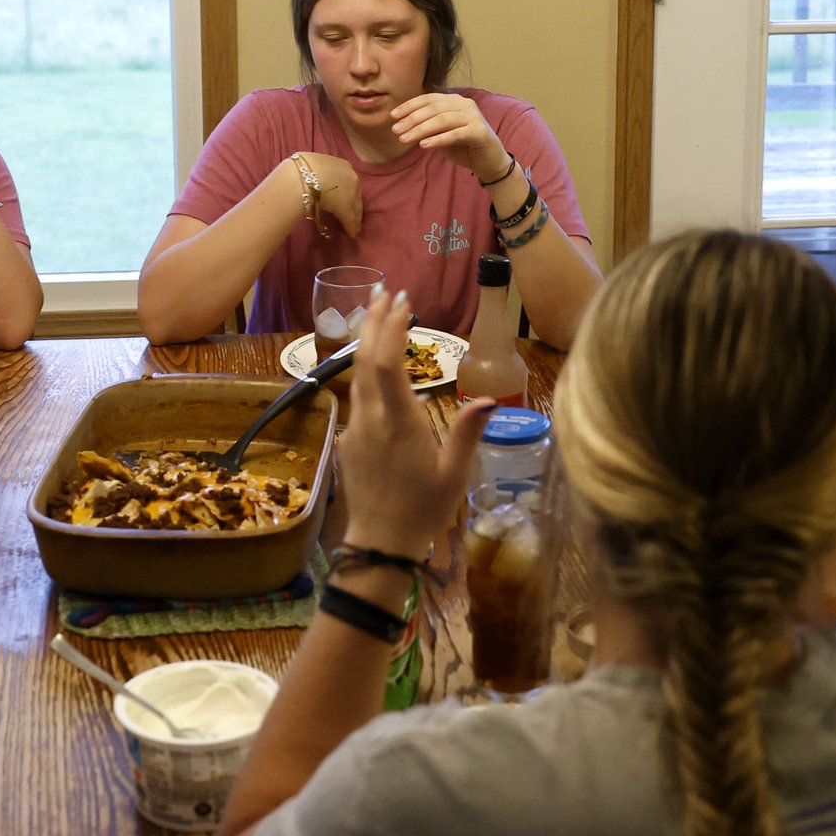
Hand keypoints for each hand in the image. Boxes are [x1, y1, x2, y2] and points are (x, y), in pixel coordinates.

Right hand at [283, 152, 364, 237]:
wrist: (302, 177)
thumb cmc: (303, 168)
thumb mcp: (315, 165)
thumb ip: (320, 172)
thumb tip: (314, 178)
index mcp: (344, 165)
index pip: (350, 181)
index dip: (349, 192)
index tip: (348, 199)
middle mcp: (352, 178)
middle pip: (356, 195)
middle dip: (355, 206)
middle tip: (355, 216)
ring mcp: (350, 194)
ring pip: (355, 209)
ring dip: (354, 219)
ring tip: (354, 228)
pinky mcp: (345, 209)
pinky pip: (350, 220)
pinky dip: (351, 227)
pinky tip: (351, 233)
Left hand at [337, 289, 488, 560]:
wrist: (379, 545)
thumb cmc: (423, 510)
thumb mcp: (454, 474)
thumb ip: (467, 432)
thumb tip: (487, 399)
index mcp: (398, 423)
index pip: (387, 363)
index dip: (391, 328)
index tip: (401, 301)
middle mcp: (370, 419)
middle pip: (366, 360)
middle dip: (374, 322)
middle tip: (383, 291)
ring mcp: (355, 429)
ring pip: (357, 376)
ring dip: (367, 343)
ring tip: (378, 315)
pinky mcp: (348, 442)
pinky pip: (357, 399)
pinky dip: (366, 374)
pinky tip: (377, 370)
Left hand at [388, 92, 503, 180]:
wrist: (489, 162)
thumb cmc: (463, 146)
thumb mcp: (441, 134)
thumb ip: (427, 127)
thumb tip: (402, 125)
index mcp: (455, 101)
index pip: (429, 99)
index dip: (410, 106)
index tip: (393, 116)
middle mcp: (465, 104)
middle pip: (434, 108)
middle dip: (412, 119)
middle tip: (396, 130)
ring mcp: (474, 117)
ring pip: (442, 120)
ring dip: (421, 129)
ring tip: (404, 139)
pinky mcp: (479, 132)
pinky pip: (455, 134)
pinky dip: (438, 139)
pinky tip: (424, 145)